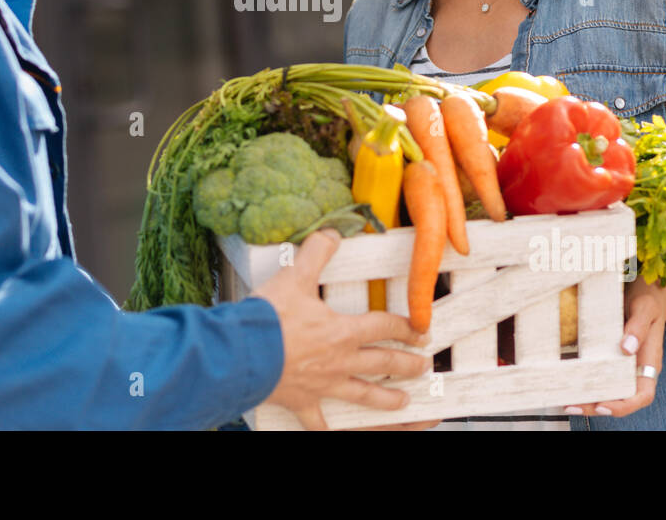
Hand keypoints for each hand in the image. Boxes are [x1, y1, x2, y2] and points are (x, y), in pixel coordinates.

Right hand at [251, 229, 432, 430]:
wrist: (243, 353)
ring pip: (362, 395)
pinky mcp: (301, 401)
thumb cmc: (269, 318)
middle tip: (423, 366)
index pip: (384, 326)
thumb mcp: (295, 275)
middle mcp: (339, 361)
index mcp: (342, 331)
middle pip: (382, 363)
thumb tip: (332, 234)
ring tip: (403, 402)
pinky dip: (327, 427)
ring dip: (386, 399)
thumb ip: (317, 252)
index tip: (422, 330)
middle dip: (407, 364)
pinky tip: (334, 431)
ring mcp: (322, 385)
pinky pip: (319, 421)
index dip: (406, 327)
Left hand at [564, 276, 665, 417]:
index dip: (624, 405)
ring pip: (607, 391)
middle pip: (620, 399)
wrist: (644, 292)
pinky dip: (583, 383)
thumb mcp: (646, 307)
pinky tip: (565, 384)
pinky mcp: (607, 358)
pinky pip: (597, 376)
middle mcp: (635, 369)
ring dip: (587, 399)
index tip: (603, 405)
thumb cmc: (647, 300)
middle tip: (571, 405)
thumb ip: (638, 326)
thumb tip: (626, 348)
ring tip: (565, 402)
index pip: (642, 394)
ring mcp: (621, 365)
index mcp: (649, 362)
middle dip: (596, 407)